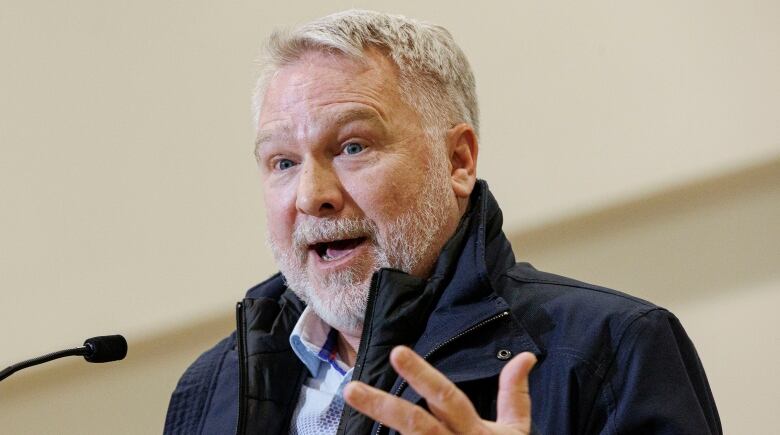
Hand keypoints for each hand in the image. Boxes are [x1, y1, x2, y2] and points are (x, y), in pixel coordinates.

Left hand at [343, 346, 536, 433]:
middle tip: (351, 389)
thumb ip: (515, 394)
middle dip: (382, 406)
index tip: (397, 352)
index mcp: (475, 431)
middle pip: (415, 425)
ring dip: (378, 423)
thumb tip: (526, 356)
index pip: (446, 397)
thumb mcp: (515, 432)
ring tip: (351, 405)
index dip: (421, 376)